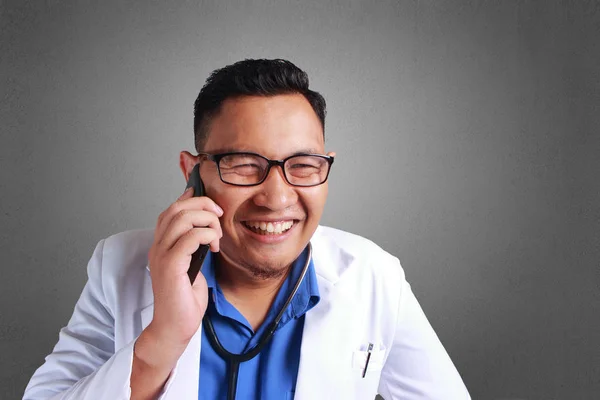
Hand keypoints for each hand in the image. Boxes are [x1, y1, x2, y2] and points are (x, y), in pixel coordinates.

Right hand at [146, 187, 222, 345]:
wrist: (174, 328)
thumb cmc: (184, 301)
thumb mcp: (192, 267)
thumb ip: (194, 248)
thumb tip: (206, 231)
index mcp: (161, 246)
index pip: (170, 211)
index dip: (189, 199)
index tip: (209, 202)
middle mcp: (158, 247)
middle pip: (175, 209)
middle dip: (202, 204)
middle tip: (219, 215)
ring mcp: (162, 256)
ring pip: (182, 218)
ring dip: (206, 220)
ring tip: (217, 236)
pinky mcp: (170, 266)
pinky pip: (189, 237)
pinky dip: (207, 236)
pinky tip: (215, 247)